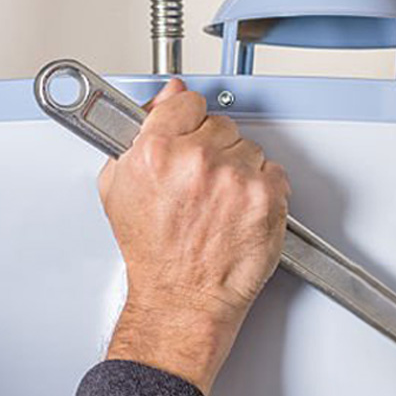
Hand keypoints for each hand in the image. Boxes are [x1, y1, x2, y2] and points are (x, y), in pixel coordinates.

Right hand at [100, 79, 289, 395]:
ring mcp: (235, 178)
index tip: (190, 133)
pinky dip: (263, 189)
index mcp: (156, 151)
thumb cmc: (153, 253)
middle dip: (214, 149)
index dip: (188, 121)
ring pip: (249, 149)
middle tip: (202, 183)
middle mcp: (197, 160)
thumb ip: (141, 133)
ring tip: (220, 202)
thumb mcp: (120, 186)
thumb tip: (166, 98)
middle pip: (221, 126)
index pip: (187, 102)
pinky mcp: (266, 196)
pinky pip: (274, 172)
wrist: (182, 297)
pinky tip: (241, 210)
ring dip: (240, 170)